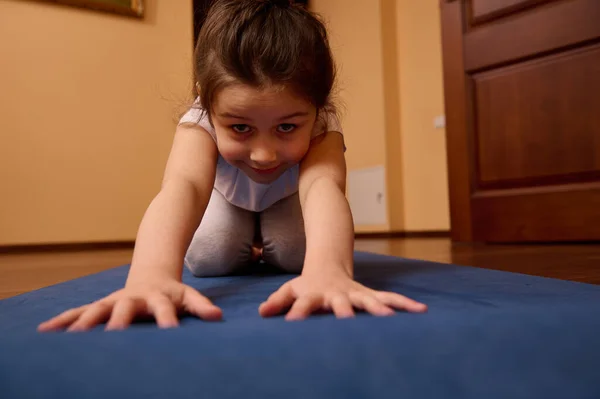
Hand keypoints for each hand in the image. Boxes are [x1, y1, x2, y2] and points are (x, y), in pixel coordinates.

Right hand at [37, 279, 221, 331]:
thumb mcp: (189, 296)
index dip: (167, 320)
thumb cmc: (172, 293)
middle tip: (111, 335)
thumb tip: (217, 317)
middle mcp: (132, 298)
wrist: (151, 275)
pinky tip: (44, 331)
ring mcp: (114, 301)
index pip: (164, 309)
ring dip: (84, 321)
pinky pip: (79, 313)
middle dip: (117, 320)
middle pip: (124, 308)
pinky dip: (64, 321)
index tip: (170, 332)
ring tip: (71, 336)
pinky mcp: (100, 305)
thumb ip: (201, 306)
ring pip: (96, 309)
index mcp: (157, 298)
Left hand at [258, 269, 426, 320]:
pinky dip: (404, 303)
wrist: (328, 262)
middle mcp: (336, 293)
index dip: (296, 313)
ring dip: (379, 308)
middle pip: (341, 303)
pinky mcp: (369, 294)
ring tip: (390, 317)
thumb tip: (261, 313)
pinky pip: (388, 297)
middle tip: (348, 321)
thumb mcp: (290, 289)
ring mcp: (355, 293)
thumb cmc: (307, 283)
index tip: (291, 323)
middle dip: (345, 312)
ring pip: (369, 299)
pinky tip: (421, 310)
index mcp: (314, 293)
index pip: (303, 304)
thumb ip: (278, 301)